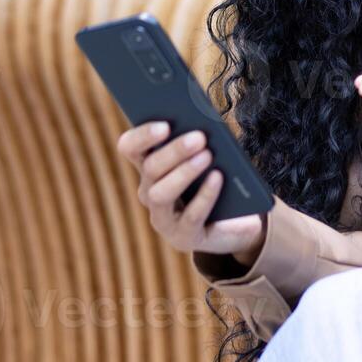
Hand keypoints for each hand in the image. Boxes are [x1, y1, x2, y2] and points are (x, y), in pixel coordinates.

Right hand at [117, 120, 266, 260]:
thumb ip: (197, 142)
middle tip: (199, 137)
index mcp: (149, 166)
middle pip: (151, 168)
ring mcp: (163, 218)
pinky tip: (218, 178)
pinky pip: (191, 216)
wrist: (232, 223)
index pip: (130, 147)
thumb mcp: (205, 157)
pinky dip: (205, 196)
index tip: (165, 125)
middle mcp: (149, 192)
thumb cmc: (215, 179)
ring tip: (208, 156)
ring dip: (184, 173)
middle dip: (174, 151)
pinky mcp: (183, 237)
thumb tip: (203, 124)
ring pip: (161, 194)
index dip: (143, 135)